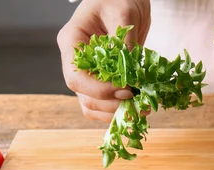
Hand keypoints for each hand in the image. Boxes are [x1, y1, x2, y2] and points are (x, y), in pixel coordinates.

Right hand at [57, 0, 150, 121]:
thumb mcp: (123, 13)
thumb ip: (124, 42)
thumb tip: (131, 73)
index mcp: (72, 41)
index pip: (76, 77)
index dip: (100, 90)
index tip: (126, 90)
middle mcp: (75, 61)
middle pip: (84, 96)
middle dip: (111, 104)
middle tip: (139, 103)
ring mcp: (87, 72)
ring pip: (92, 105)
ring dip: (116, 112)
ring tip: (142, 109)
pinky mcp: (101, 79)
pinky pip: (103, 104)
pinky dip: (118, 110)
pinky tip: (137, 107)